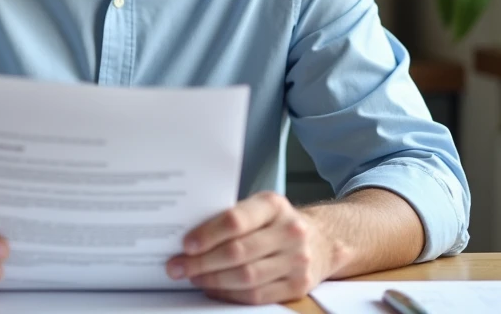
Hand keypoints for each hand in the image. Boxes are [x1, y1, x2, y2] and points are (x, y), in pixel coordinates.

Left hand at [166, 191, 333, 305]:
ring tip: (193, 277)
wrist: (322, 241)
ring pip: (246, 277)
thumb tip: (189, 237)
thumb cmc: (278, 222)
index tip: (185, 244)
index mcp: (274, 205)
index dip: (207, 234)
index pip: (236, 220)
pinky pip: (256, 295)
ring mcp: (296, 260)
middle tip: (177, 266)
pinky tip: (213, 289)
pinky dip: (229, 294)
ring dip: (212, 280)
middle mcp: (289, 231)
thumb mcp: (260, 207)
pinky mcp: (297, 285)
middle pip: (237, 252)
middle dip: (202, 262)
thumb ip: (232, 217)